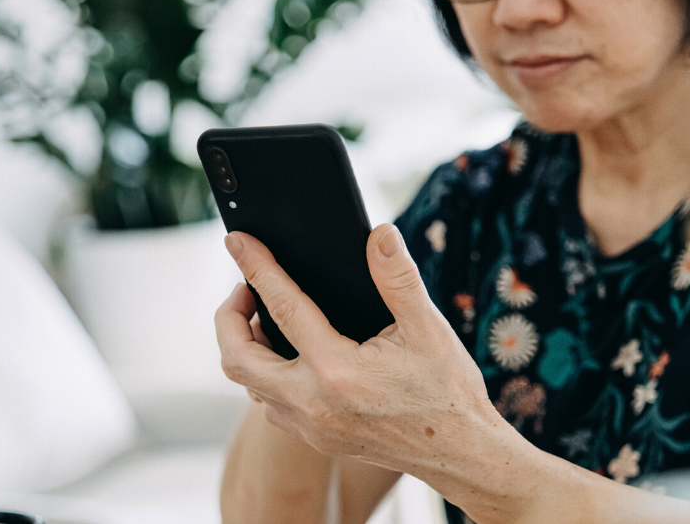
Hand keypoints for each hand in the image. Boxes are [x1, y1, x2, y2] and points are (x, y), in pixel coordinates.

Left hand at [214, 224, 505, 477]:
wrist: (461, 455)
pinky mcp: (315, 439)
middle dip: (227, 317)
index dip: (256, 268)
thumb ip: (399, 277)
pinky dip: (265, 374)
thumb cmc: (447, 390)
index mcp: (338, 371)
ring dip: (245, 347)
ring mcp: (310, 427)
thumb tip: (379, 234)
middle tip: (243, 288)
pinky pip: (270, 404)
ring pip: (249, 385)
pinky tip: (287, 353)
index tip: (238, 240)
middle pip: (237, 359)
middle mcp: (314, 403)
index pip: (282, 308)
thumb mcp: (429, 328)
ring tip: (262, 315)